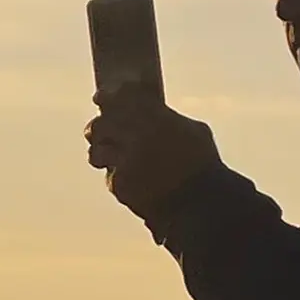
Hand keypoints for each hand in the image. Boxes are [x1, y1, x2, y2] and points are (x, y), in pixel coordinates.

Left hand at [84, 95, 218, 216]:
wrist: (200, 202)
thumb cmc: (203, 166)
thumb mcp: (195, 132)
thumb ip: (170, 118)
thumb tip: (155, 110)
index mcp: (158, 117)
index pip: (123, 97)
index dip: (110, 97)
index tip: (100, 97)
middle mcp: (139, 134)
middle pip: (103, 122)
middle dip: (98, 126)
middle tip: (96, 130)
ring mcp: (127, 159)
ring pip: (97, 149)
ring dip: (100, 151)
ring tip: (105, 156)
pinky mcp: (121, 183)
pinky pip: (109, 175)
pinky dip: (116, 177)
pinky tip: (126, 180)